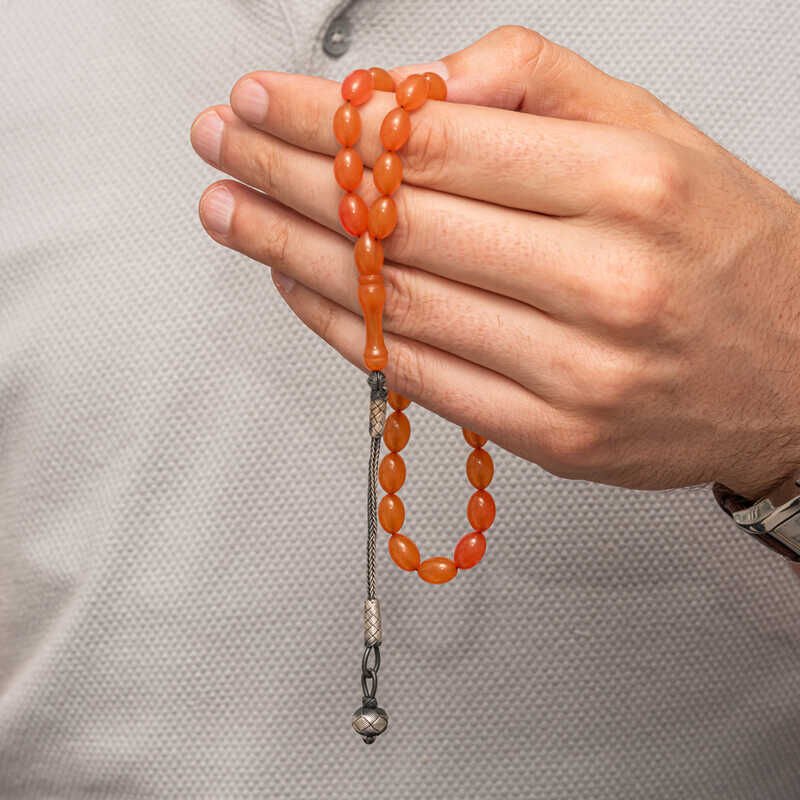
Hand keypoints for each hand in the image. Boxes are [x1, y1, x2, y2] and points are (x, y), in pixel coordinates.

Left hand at [190, 26, 799, 496]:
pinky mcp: (554, 438)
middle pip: (405, 224)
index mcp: (629, 186)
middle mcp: (603, 281)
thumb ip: (544, 88)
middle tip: (222, 150)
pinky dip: (346, 332)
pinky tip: (297, 288)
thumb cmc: (725, 251)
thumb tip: (424, 89)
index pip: (440, 143)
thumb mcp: (658, 135)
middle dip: (291, 180)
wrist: (795, 373)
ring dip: (297, 255)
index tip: (266, 103)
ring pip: (400, 305)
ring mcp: (575, 373)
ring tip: (235, 215)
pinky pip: (424, 378)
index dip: (334, 121)